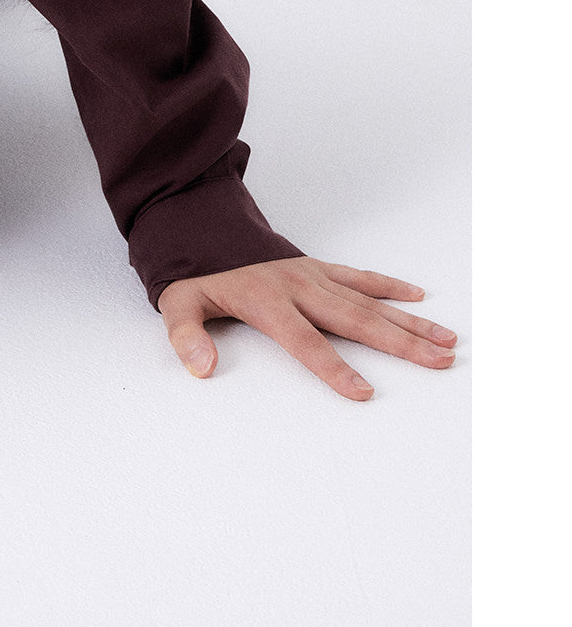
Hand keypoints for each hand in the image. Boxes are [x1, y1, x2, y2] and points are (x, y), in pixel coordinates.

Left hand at [156, 255, 457, 399]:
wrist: (205, 233)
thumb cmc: (199, 277)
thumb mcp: (180, 304)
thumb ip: (187, 335)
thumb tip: (201, 367)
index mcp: (267, 301)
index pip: (305, 341)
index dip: (333, 368)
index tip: (364, 393)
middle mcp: (299, 287)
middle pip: (355, 321)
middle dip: (400, 343)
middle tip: (439, 361)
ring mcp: (313, 275)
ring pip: (368, 302)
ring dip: (409, 322)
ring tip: (446, 341)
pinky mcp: (319, 267)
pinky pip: (360, 277)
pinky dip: (389, 286)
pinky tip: (419, 298)